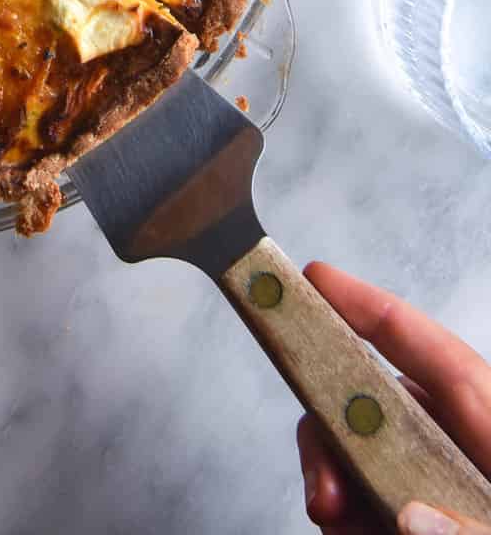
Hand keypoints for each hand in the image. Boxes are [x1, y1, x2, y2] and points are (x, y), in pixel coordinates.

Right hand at [297, 261, 490, 534]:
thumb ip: (471, 534)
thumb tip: (412, 514)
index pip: (444, 365)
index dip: (380, 315)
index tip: (318, 281)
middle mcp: (474, 465)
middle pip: (389, 410)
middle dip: (337, 432)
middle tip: (320, 491)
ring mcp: (447, 500)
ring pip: (369, 464)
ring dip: (338, 488)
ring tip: (335, 527)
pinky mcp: (425, 524)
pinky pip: (373, 511)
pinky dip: (350, 522)